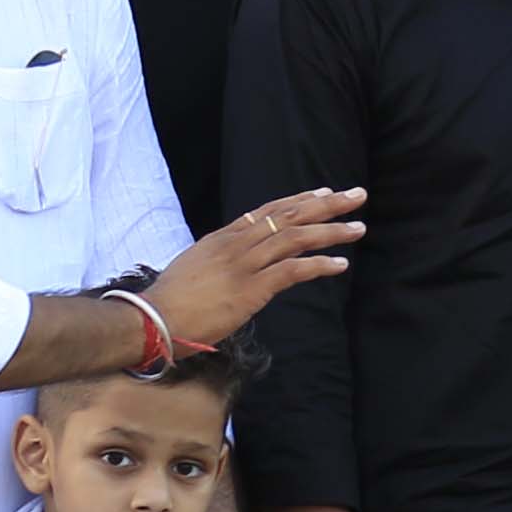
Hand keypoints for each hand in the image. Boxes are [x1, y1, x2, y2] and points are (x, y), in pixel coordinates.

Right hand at [142, 186, 365, 353]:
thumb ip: (219, 260)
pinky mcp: (251, 288)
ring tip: (359, 228)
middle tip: (356, 195)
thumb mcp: (195, 268)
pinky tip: (340, 264)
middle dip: (325, 204)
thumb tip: (235, 262)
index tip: (324, 192)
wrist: (152, 319)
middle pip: (288, 215)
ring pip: (295, 238)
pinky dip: (319, 265)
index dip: (299, 200)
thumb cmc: (170, 302)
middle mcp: (236, 244)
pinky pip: (292, 270)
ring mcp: (244, 265)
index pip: (267, 210)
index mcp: (223, 238)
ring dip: (330, 232)